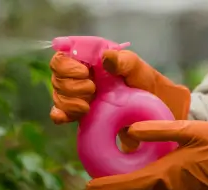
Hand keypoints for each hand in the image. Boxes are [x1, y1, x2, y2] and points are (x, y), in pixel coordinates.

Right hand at [49, 50, 190, 145]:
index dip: (67, 65)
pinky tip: (67, 117)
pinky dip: (60, 115)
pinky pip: (58, 113)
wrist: (151, 113)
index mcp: (89, 59)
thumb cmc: (146, 85)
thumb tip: (106, 58)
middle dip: (71, 86)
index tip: (85, 73)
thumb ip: (124, 61)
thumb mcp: (138, 69)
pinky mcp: (78, 113)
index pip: (63, 56)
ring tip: (89, 106)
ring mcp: (77, 95)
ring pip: (57, 95)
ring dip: (69, 102)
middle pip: (56, 77)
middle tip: (92, 91)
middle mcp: (80, 75)